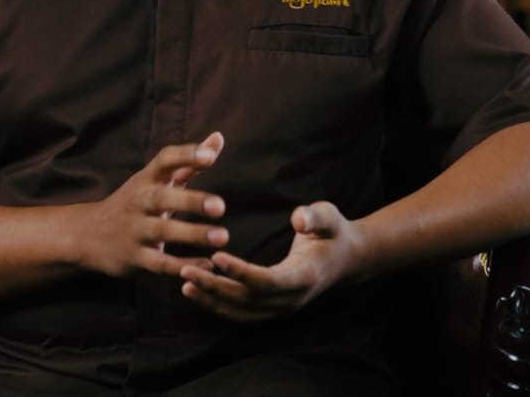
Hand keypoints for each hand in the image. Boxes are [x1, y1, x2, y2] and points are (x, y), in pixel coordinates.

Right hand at [77, 132, 229, 278]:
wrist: (87, 235)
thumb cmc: (136, 202)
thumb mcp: (156, 180)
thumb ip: (188, 162)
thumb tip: (219, 137)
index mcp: (146, 179)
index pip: (164, 160)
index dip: (186, 156)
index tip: (209, 156)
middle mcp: (138, 201)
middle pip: (162, 198)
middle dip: (190, 201)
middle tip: (220, 206)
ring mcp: (134, 230)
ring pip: (162, 231)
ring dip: (192, 234)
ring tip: (221, 237)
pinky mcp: (134, 258)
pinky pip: (159, 263)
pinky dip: (182, 265)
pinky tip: (207, 265)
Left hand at [179, 201, 364, 321]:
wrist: (345, 257)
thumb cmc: (333, 231)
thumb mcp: (329, 216)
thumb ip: (314, 217)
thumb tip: (298, 218)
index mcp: (304, 276)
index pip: (267, 281)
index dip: (240, 272)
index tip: (216, 256)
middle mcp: (292, 299)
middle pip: (247, 300)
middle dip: (214, 287)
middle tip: (185, 270)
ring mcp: (282, 308)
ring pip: (241, 312)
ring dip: (212, 300)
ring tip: (184, 282)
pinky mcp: (273, 308)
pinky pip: (242, 312)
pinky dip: (218, 304)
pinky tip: (197, 290)